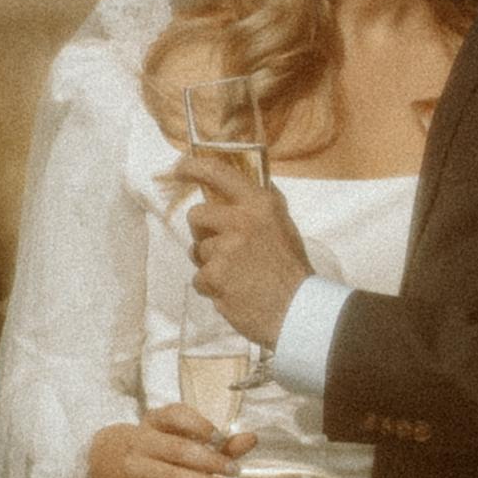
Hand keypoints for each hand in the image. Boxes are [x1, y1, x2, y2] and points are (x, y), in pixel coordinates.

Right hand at [89, 404, 252, 477]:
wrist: (100, 463)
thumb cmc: (150, 446)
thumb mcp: (176, 435)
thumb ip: (215, 440)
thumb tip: (251, 440)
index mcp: (153, 421)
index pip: (174, 415)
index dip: (199, 424)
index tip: (219, 436)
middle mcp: (141, 442)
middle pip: (177, 450)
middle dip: (209, 461)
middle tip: (233, 471)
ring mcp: (133, 469)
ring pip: (171, 477)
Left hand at [186, 154, 309, 347]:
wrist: (297, 309)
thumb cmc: (291, 267)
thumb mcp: (282, 224)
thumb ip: (258, 205)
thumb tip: (237, 184)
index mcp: (260, 204)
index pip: (218, 173)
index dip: (193, 167)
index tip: (180, 168)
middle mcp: (241, 221)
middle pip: (196, 216)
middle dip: (202, 232)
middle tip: (221, 247)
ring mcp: (226, 250)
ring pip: (197, 251)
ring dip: (210, 265)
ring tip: (236, 276)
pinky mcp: (214, 277)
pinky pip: (199, 279)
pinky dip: (212, 288)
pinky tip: (233, 292)